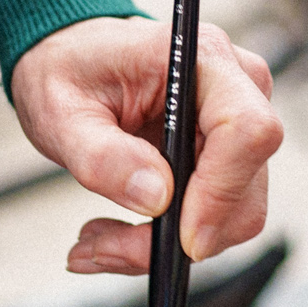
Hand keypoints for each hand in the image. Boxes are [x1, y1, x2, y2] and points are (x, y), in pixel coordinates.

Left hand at [9, 16, 283, 273]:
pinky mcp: (232, 160)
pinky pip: (219, 219)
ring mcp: (240, 126)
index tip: (178, 237)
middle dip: (180, 234)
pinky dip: (168, 240)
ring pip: (234, 215)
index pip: (247, 131)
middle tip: (105, 247)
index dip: (221, 191)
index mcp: (203, 59)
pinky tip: (118, 233)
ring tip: (99, 242)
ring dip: (166, 245)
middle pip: (245, 186)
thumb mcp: (60, 111)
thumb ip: (102, 155)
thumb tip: (157, 198)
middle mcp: (238, 89)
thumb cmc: (69, 71)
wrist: (74, 65)